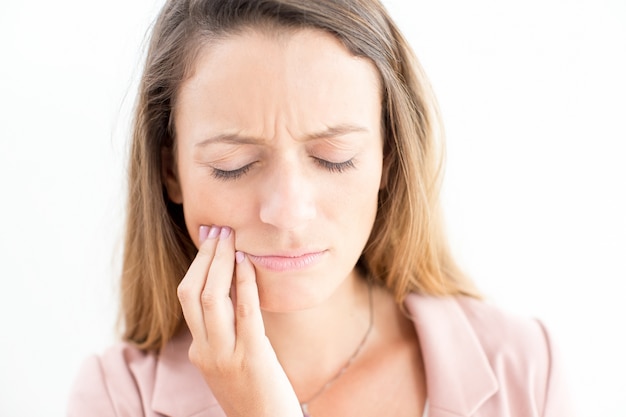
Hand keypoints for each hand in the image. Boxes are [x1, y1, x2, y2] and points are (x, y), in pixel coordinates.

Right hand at [177, 225, 301, 416]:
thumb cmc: (255, 394)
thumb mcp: (231, 362)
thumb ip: (226, 333)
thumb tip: (236, 291)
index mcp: (199, 351)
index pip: (187, 299)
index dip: (197, 266)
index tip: (208, 240)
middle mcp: (205, 351)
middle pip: (192, 294)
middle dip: (205, 258)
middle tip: (219, 231)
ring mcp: (225, 355)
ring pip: (211, 299)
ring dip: (220, 263)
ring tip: (231, 239)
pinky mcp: (251, 357)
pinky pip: (244, 313)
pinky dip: (244, 284)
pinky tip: (247, 263)